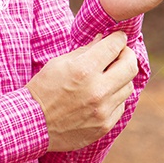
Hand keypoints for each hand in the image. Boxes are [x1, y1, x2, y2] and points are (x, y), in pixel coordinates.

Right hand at [26, 32, 137, 152]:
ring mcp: (103, 110)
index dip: (119, 38)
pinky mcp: (105, 125)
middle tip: (120, 53)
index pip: (114, 46)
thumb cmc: (43, 89)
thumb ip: (85, 50)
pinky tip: (103, 94)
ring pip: (128, 86)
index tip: (118, 37)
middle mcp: (97, 90)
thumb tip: (103, 39)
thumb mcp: (59, 63)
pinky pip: (121, 105)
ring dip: (121, 77)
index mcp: (83, 70)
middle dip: (127, 55)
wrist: (33, 124)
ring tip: (108, 75)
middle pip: (130, 66)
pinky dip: (115, 96)